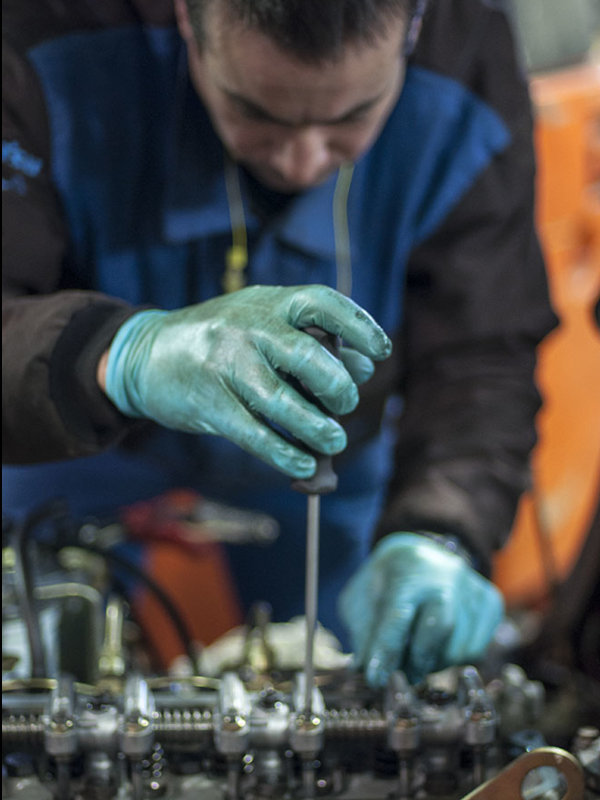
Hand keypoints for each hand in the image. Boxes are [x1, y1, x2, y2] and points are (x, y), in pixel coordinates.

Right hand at [102, 284, 390, 476]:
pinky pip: (253, 433)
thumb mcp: (262, 324)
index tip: (382, 352)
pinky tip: (303, 464)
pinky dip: (283, 453)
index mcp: (268, 304)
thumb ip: (312, 340)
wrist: (146, 354)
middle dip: (336, 386)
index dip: (358, 325)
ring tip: (332, 441)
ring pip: (279, 400)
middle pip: (305, 355)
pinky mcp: (209, 403)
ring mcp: (225, 364)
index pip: (321, 303)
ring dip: (314, 427)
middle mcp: (248, 328)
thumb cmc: (221, 341)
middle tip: (345, 404)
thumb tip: (363, 366)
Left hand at [338, 532, 503, 686]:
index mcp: (406, 573)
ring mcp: (471, 589)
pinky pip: (477, 648)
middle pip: (442, 626)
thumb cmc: (388, 583)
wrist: (422, 554)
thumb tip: (367, 671)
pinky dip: (455, 658)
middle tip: (404, 673)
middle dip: (419, 658)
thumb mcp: (362, 599)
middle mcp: (445, 577)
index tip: (376, 678)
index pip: (398, 615)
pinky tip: (439, 646)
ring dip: (436, 662)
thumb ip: (364, 633)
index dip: (386, 651)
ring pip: (461, 646)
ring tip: (420, 656)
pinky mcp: (490, 603)